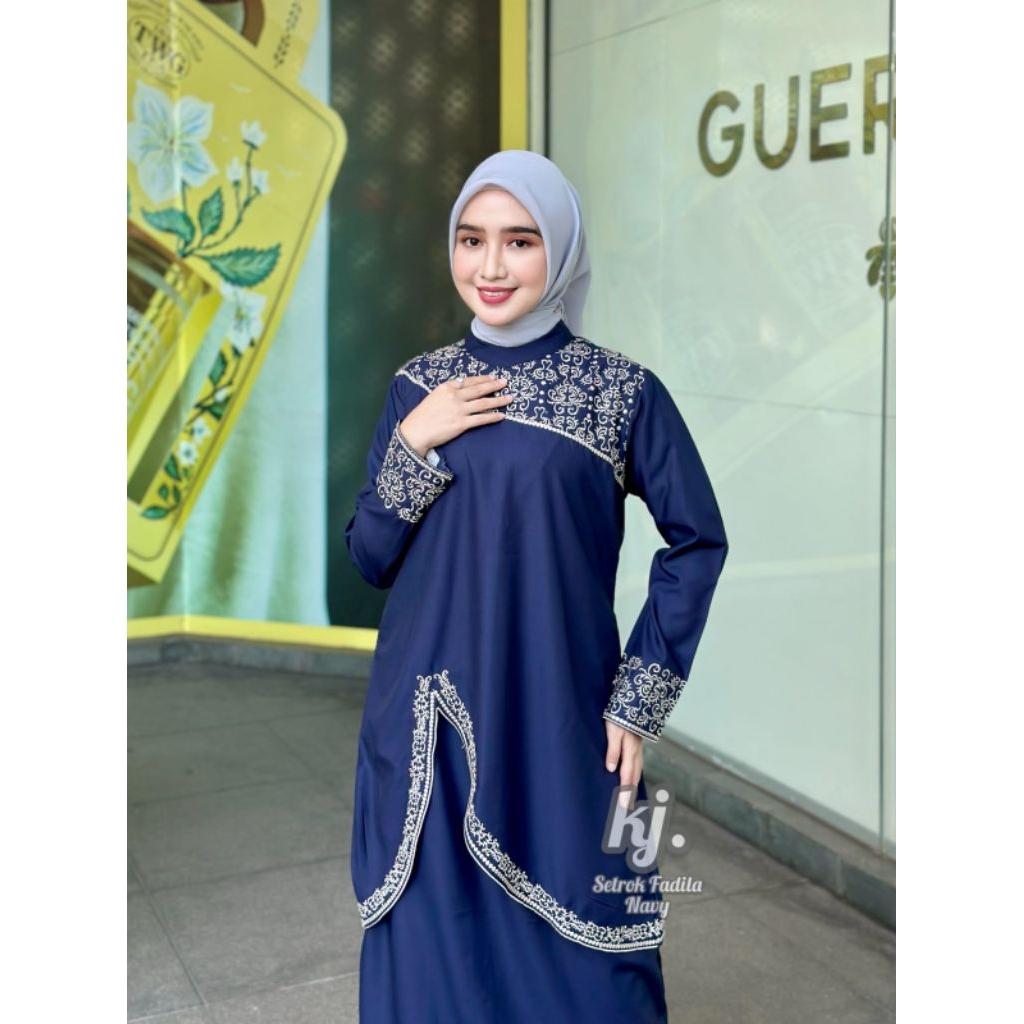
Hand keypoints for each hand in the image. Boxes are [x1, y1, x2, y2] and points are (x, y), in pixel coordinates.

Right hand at [399, 374, 513, 456]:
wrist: (416, 431)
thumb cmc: (422, 416)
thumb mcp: (433, 397)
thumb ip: (448, 392)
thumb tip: (461, 389)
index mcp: (446, 387)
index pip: (468, 381)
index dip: (482, 379)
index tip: (492, 377)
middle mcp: (454, 396)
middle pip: (479, 389)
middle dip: (494, 385)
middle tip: (505, 382)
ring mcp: (459, 410)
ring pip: (483, 403)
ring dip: (498, 400)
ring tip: (509, 398)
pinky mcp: (462, 423)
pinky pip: (481, 419)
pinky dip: (493, 416)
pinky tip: (501, 416)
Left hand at [605, 720, 643, 802]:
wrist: (633, 701)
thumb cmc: (619, 715)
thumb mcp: (613, 732)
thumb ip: (613, 750)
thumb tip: (610, 769)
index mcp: (630, 750)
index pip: (627, 775)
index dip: (625, 791)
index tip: (624, 805)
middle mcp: (636, 751)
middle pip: (634, 776)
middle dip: (631, 792)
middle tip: (628, 808)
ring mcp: (638, 748)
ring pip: (637, 770)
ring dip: (634, 784)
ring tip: (631, 797)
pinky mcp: (637, 744)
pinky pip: (638, 763)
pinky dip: (636, 773)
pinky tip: (633, 776)